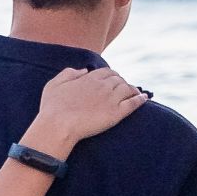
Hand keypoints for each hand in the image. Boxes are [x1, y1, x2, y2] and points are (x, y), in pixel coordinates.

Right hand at [29, 66, 148, 148]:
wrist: (58, 126)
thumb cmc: (52, 108)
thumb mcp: (54, 84)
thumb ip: (69, 73)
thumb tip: (84, 70)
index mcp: (90, 78)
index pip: (107, 72)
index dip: (112, 75)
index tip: (113, 80)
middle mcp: (103, 86)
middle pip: (119, 79)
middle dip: (122, 82)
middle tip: (124, 88)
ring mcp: (111, 99)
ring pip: (127, 89)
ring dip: (132, 89)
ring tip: (135, 93)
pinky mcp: (116, 113)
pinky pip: (133, 103)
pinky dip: (140, 99)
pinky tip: (144, 99)